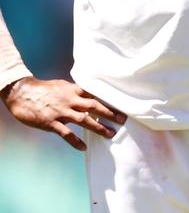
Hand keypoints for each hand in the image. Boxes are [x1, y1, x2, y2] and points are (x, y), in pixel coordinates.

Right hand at [2, 76, 125, 150]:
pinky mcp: (51, 123)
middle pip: (95, 106)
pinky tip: (83, 147)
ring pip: (84, 120)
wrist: (21, 93)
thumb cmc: (42, 89)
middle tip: (123, 119)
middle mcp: (70, 100)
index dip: (109, 100)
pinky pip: (66, 133)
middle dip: (110, 113)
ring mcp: (61, 112)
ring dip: (98, 127)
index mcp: (74, 90)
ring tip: (110, 134)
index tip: (122, 105)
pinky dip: (75, 141)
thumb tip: (88, 93)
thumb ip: (75, 90)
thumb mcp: (62, 85)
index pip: (96, 95)